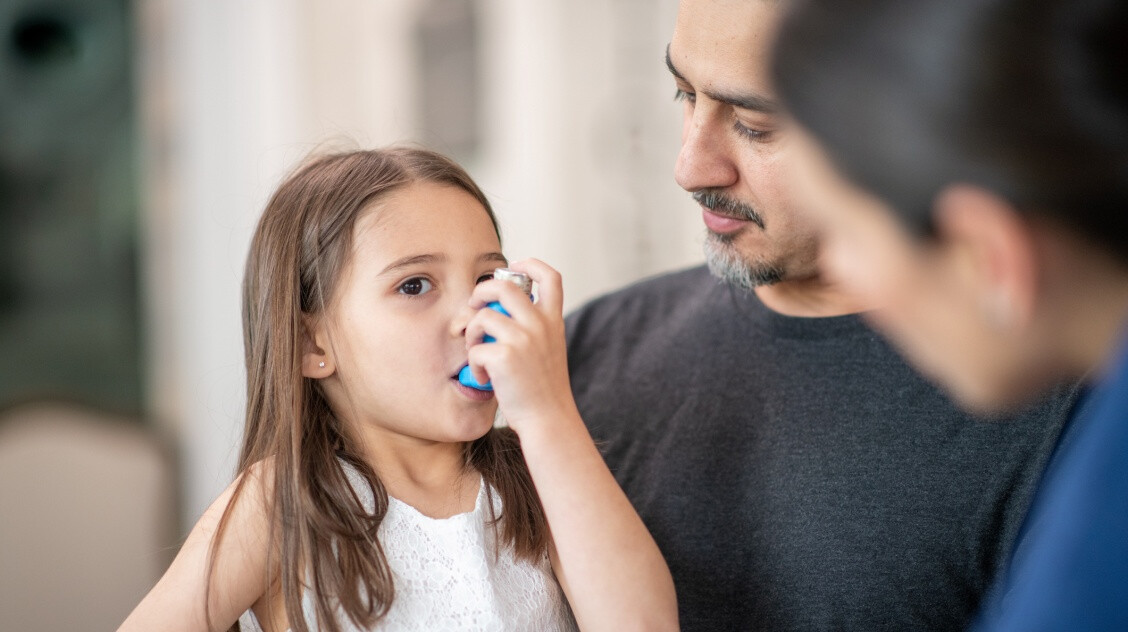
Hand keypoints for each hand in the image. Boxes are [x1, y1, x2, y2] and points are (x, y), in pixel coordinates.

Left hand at [464, 259, 578, 434]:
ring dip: (470, 333)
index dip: (530, 264)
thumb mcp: (548, 350)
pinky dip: (473, 364)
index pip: (550, 276)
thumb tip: (493, 311)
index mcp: (553, 320)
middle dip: (480, 292)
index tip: (514, 267)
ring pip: (482, 316)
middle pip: (503, 286)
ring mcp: (523, 339)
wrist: (548, 419)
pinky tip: (482, 379)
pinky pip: (474, 348)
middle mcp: (540, 324)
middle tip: (474, 307)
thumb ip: (532, 328)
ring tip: (476, 352)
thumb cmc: (542, 390)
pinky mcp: (504, 357)